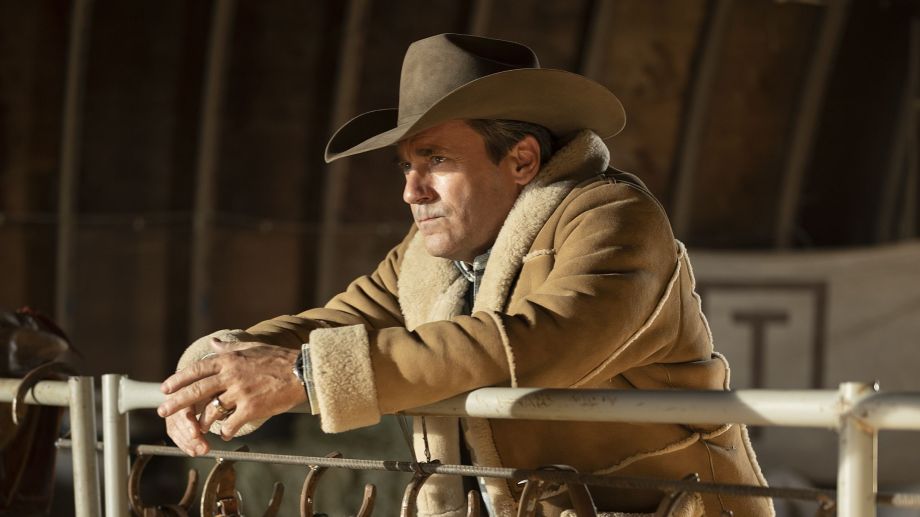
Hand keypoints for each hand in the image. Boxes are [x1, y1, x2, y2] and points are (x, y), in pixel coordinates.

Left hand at [159, 338, 305, 454]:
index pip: (197, 370)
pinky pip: (231, 424)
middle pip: (197, 390)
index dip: (179, 380)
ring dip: (203, 422)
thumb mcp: (252, 347)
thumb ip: (230, 346)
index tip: (166, 388)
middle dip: (177, 402)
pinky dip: (225, 431)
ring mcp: (240, 392)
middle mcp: (231, 375)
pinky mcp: (251, 408)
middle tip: (162, 410)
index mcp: (230, 360)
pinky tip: (224, 434)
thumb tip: (213, 341)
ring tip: (198, 428)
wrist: (302, 372)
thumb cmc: (279, 359)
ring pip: (212, 411)